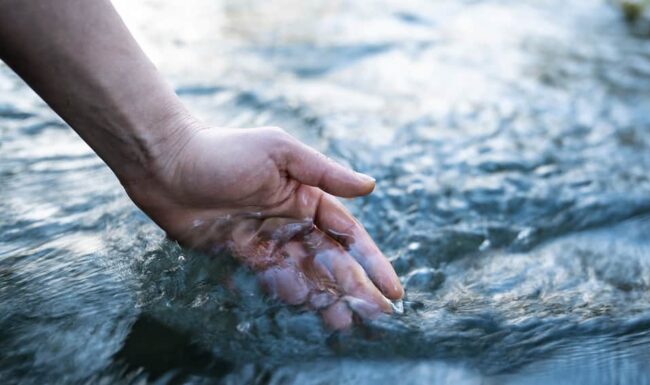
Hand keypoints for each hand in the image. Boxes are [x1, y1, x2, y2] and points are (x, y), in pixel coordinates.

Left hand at [125, 124, 403, 328]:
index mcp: (306, 197)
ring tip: (345, 323)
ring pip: (305, 274)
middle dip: (354, 287)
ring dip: (326, 298)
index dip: (371, 262)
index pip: (348, 236)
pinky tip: (307, 310)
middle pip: (330, 261)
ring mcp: (267, 239)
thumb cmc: (224, 151)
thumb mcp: (280, 152)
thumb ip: (324, 173)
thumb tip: (370, 186)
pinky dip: (290, 294)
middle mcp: (291, 220)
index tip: (392, 288)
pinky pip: (271, 280)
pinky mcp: (241, 254)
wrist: (167, 165)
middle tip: (375, 316)